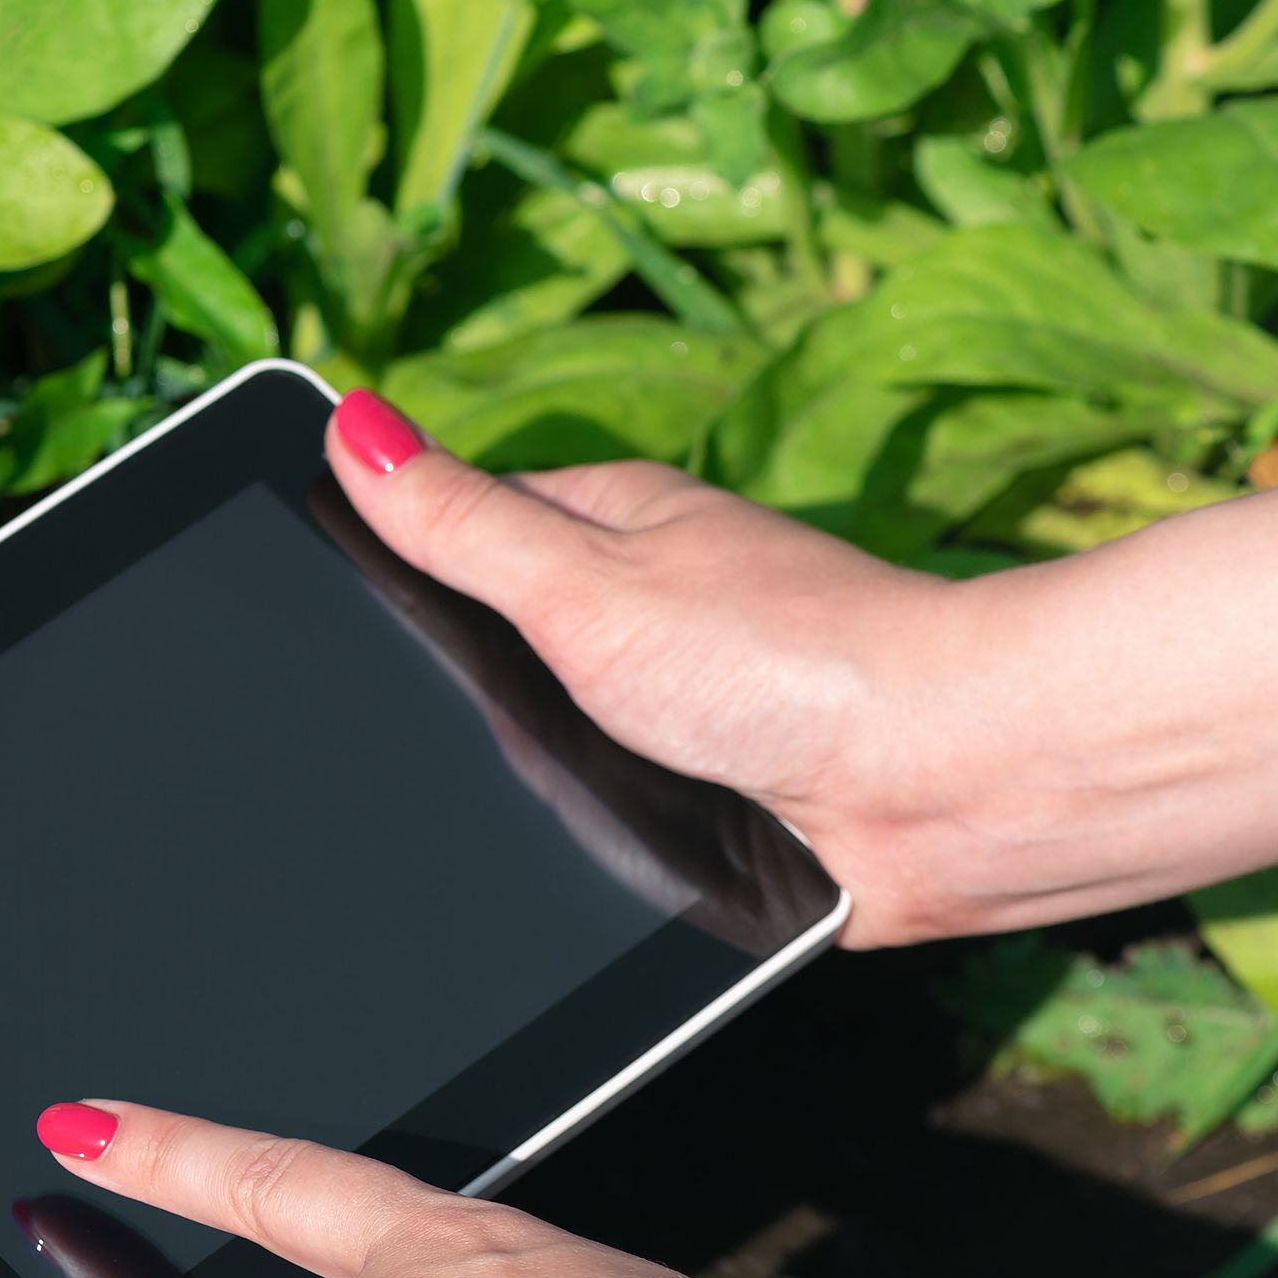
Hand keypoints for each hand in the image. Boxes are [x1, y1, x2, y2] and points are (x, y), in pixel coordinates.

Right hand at [326, 391, 1000, 945]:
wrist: (943, 786)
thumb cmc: (789, 657)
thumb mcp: (584, 583)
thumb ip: (461, 522)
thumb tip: (351, 423)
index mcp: (612, 524)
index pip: (460, 524)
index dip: (392, 561)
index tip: (334, 607)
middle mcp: (646, 607)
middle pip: (493, 645)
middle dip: (460, 696)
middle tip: (443, 731)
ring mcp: (680, 703)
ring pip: (544, 744)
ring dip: (530, 782)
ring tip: (538, 797)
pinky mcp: (710, 799)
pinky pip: (606, 817)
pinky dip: (591, 839)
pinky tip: (586, 853)